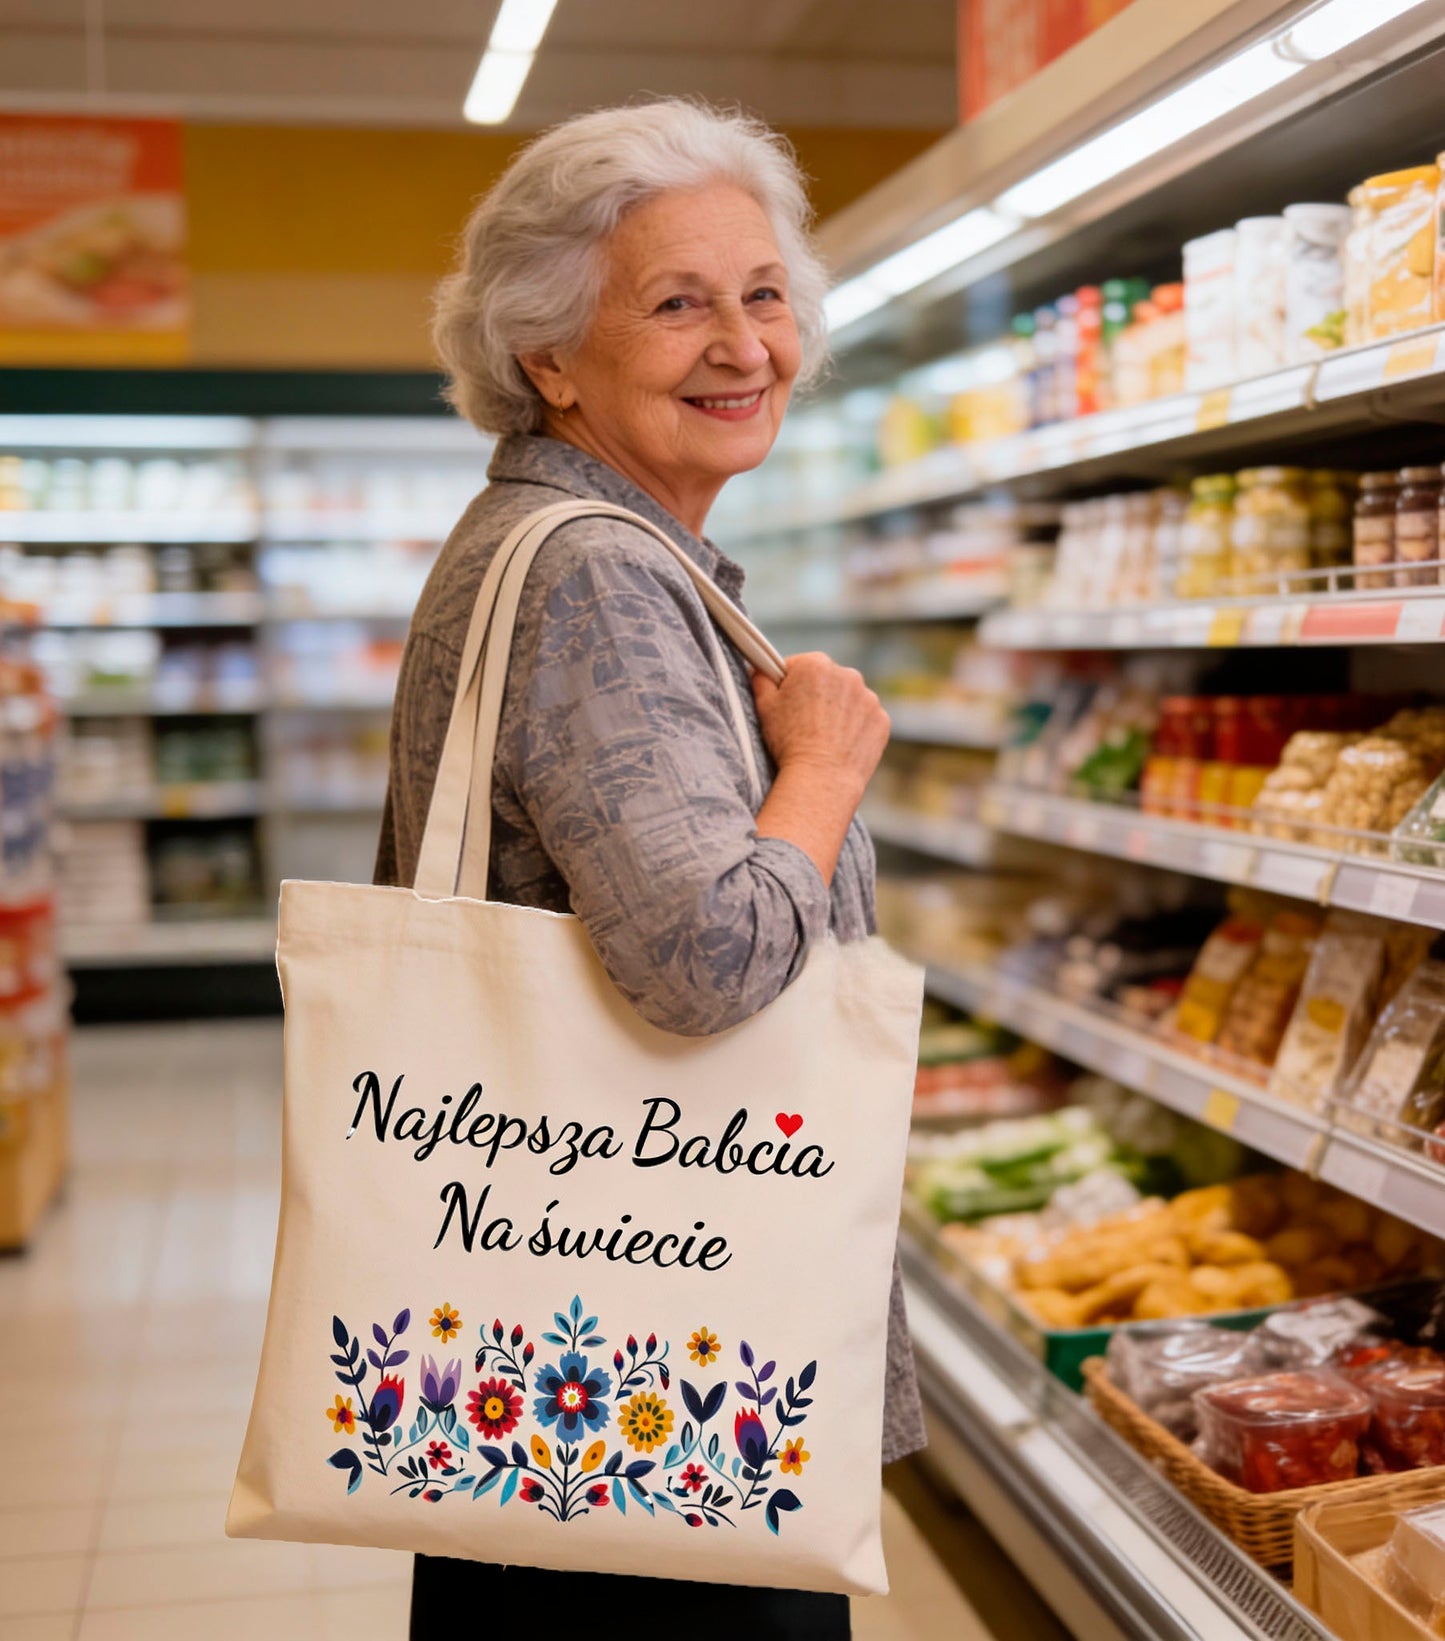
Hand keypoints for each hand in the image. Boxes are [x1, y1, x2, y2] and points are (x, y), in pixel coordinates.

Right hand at [750, 651, 889, 800]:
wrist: (821, 777)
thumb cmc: (789, 742)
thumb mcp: (764, 707)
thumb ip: (761, 680)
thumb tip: (760, 669)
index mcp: (815, 665)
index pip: (798, 665)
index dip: (788, 685)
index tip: (786, 704)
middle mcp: (847, 674)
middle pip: (827, 680)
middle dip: (816, 695)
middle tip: (803, 723)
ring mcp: (868, 698)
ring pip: (849, 699)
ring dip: (838, 711)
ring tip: (823, 737)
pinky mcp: (881, 720)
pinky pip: (865, 719)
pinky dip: (855, 729)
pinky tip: (840, 745)